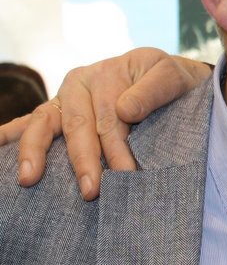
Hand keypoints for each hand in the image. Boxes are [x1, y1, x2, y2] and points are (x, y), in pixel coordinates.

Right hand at [2, 48, 211, 199]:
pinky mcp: (58, 113)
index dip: (116, 147)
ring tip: (30, 179)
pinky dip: (11, 135)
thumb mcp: (173, 77)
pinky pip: (31, 123)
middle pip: (78, 125)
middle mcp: (80, 83)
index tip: (126, 173)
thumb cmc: (173, 83)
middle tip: (91, 191)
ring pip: (46, 124)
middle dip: (83, 160)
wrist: (173, 83)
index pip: (109, 116)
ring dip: (38, 152)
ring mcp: (65, 99)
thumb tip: (124, 110)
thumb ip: (153, 91)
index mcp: (106, 73)